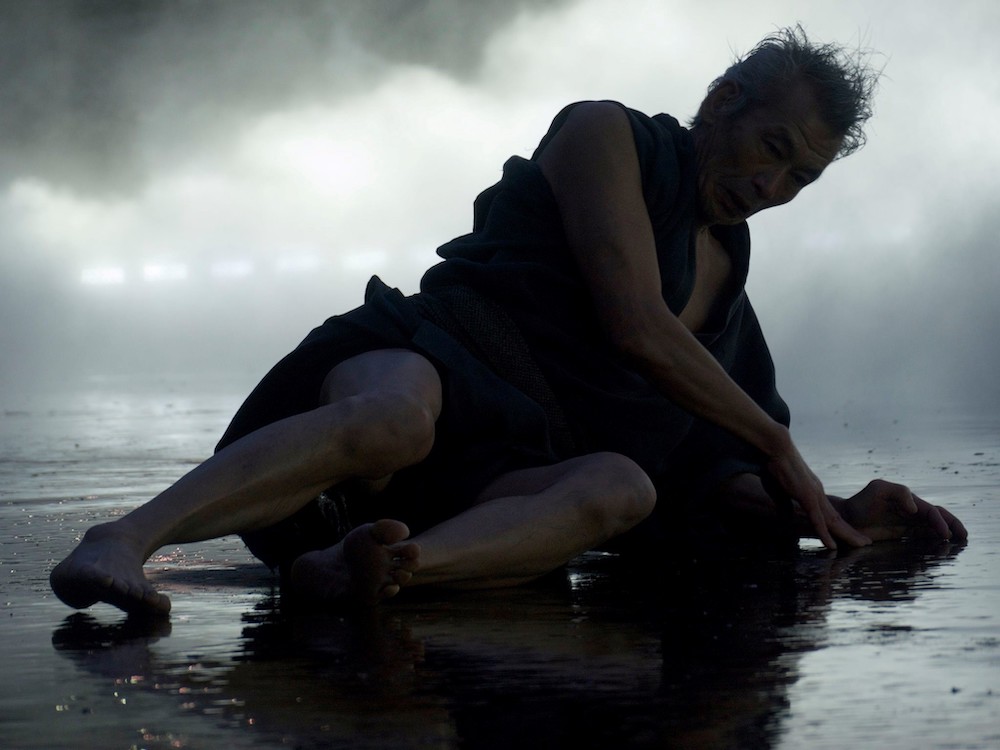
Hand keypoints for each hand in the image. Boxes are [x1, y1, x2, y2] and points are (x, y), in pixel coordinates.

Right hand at [766, 443, 871, 549]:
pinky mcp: (807, 497)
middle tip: (866, 543)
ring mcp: (815, 496)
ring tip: (862, 545)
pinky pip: (818, 520)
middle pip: (838, 518)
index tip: (850, 535)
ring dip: (848, 535)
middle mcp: (818, 494)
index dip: (840, 525)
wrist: (777, 449)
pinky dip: (825, 534)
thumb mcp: (779, 491)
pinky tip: (832, 546)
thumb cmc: (775, 467)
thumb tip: (786, 515)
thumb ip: (784, 503)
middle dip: (852, 532)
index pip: (830, 513)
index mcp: (813, 492)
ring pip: (834, 521)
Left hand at [835, 479, 967, 541]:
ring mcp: (907, 524)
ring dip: (945, 537)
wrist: (844, 519)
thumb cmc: (860, 502)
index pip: (932, 511)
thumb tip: (915, 508)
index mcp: (910, 501)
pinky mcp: (901, 536)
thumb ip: (899, 492)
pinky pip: (921, 539)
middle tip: (964, 538)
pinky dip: (932, 544)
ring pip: (932, 530)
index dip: (941, 522)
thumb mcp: (878, 489)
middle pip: (938, 519)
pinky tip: (938, 551)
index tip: (945, 535)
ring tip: (957, 545)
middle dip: (953, 526)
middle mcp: (911, 513)